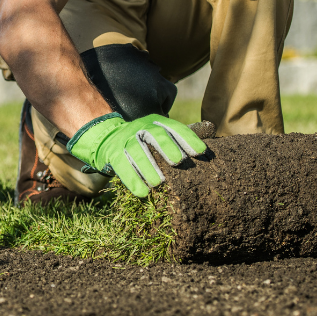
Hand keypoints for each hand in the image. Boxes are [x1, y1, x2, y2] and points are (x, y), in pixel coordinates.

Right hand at [67, 113, 207, 197]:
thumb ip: (183, 135)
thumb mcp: (160, 133)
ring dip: (148, 167)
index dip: (187, 138)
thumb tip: (211, 131)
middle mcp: (140, 128)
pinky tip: (142, 193)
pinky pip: (122, 166)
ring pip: (136, 151)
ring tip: (159, 183)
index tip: (200, 152)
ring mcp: (125, 140)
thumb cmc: (143, 141)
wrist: (105, 137)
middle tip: (178, 161)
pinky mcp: (112, 154)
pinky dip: (132, 180)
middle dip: (166, 147)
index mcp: (155, 122)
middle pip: (155, 135)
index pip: (173, 127)